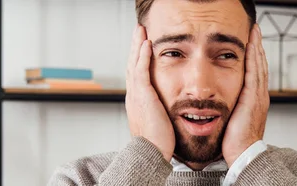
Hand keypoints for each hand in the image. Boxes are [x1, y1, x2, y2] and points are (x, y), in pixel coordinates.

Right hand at [125, 25, 174, 160]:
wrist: (151, 153)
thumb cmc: (158, 143)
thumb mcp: (157, 123)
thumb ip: (159, 112)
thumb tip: (165, 110)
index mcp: (136, 102)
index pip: (135, 75)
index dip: (138, 59)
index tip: (141, 46)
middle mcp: (133, 96)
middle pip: (131, 64)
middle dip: (135, 47)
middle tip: (138, 32)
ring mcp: (136, 95)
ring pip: (134, 63)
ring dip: (138, 45)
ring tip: (141, 30)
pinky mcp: (143, 96)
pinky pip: (142, 71)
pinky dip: (143, 56)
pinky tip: (147, 44)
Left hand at [222, 24, 269, 165]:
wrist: (244, 153)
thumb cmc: (236, 141)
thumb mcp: (234, 119)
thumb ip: (232, 107)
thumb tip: (221, 102)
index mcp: (255, 100)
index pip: (256, 72)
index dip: (254, 57)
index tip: (251, 42)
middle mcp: (260, 95)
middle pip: (260, 65)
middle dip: (257, 46)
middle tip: (255, 30)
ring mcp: (258, 96)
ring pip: (259, 66)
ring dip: (256, 47)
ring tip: (254, 32)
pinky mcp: (253, 98)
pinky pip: (254, 73)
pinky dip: (254, 58)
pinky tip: (251, 47)